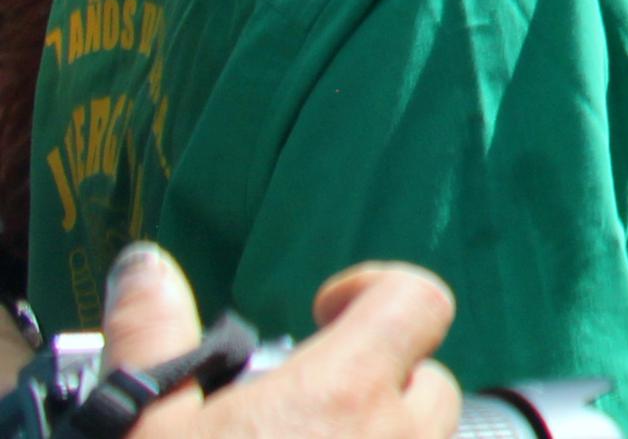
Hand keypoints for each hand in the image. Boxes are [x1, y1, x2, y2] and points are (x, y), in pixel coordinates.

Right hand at [96, 244, 459, 438]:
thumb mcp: (146, 430)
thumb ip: (156, 339)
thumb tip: (143, 264)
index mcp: (344, 392)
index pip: (420, 300)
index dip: (378, 289)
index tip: (325, 309)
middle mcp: (400, 436)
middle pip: (426, 380)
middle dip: (377, 383)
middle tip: (302, 408)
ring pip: (423, 435)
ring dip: (380, 431)